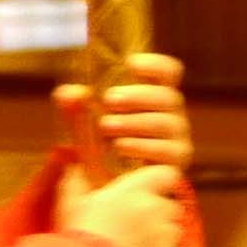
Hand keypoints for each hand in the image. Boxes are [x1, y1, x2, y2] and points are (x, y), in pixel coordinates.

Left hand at [58, 51, 191, 177]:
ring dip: (133, 122)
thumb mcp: (85, 122)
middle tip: (108, 99)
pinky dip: (140, 146)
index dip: (155, 65)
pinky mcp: (177, 159)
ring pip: (164, 123)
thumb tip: (68, 93)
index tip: (130, 64)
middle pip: (167, 96)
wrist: (111, 182)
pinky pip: (165, 150)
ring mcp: (178, 136)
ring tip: (106, 125)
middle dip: (137, 96)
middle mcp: (172, 112)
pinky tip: (119, 146)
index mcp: (155, 94)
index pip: (169, 72)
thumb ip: (74, 107)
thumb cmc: (104, 142)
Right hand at [60, 163, 202, 246]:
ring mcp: (166, 235)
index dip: (162, 182)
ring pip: (176, 231)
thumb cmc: (79, 236)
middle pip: (171, 206)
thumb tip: (73, 168)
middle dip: (160, 214)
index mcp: (135, 189)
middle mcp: (156, 208)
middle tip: (138, 225)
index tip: (150, 191)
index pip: (167, 174)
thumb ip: (75, 183)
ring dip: (164, 237)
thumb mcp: (70, 205)